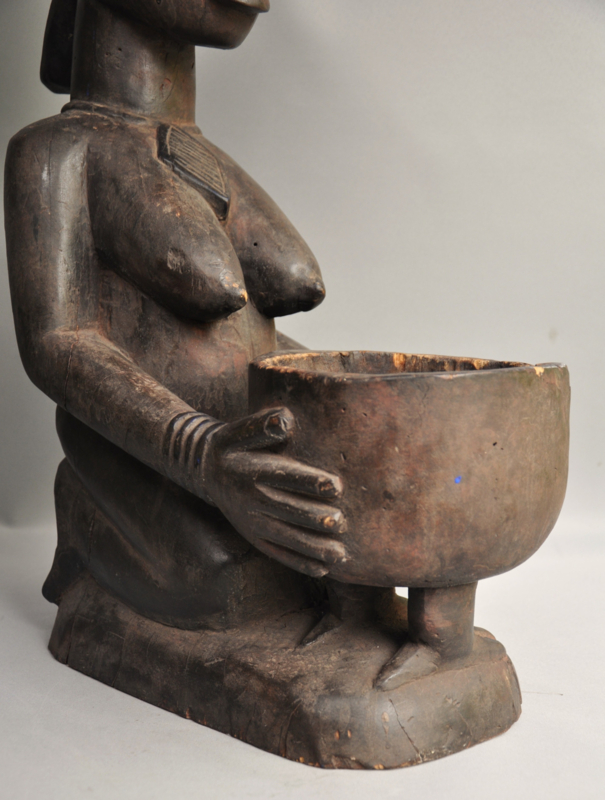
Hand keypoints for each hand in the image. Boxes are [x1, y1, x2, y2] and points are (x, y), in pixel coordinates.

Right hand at [200, 407, 346, 577]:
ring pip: (286, 538)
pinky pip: (278, 553)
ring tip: (340, 554)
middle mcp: (252, 499)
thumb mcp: (240, 430)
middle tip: (341, 523)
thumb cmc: (233, 444)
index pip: (285, 476)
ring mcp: (253, 522)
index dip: (311, 481)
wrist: (205, 469)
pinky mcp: (254, 537)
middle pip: (288, 511)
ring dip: (313, 547)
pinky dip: (300, 562)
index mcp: (252, 470)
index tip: (337, 486)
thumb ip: (262, 425)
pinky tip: (323, 569)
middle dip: (315, 518)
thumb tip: (286, 420)